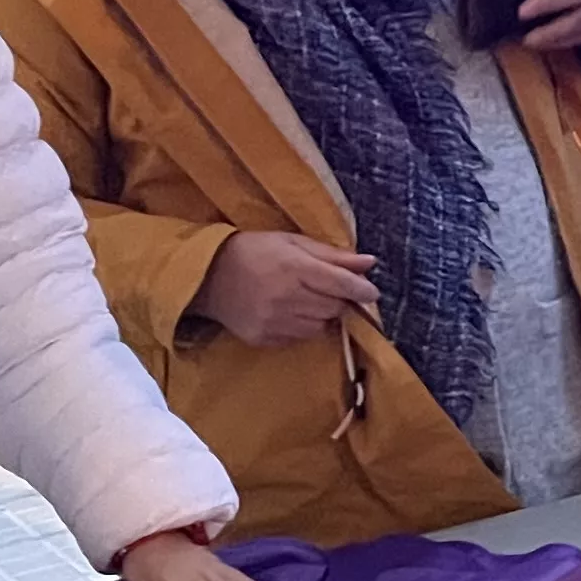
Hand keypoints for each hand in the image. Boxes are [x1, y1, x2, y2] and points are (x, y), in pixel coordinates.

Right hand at [195, 230, 380, 346]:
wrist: (208, 277)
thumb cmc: (254, 252)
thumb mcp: (292, 242)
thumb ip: (332, 255)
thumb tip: (369, 262)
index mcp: (293, 267)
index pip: (341, 284)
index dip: (362, 290)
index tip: (372, 292)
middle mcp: (286, 297)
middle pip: (334, 307)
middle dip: (339, 300)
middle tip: (328, 289)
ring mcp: (274, 321)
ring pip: (320, 326)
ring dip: (322, 314)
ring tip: (305, 298)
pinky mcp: (264, 338)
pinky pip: (300, 338)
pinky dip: (303, 326)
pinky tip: (289, 311)